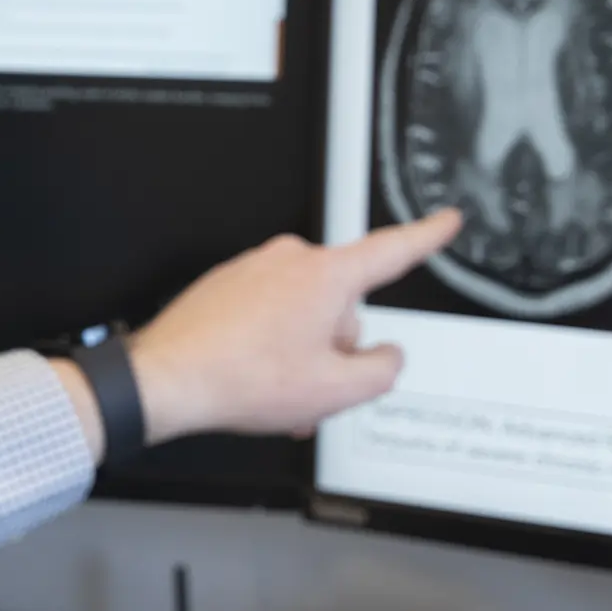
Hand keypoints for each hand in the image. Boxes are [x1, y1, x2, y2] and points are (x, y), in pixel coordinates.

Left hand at [117, 209, 461, 447]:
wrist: (167, 379)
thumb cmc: (238, 377)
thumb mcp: (336, 390)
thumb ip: (383, 369)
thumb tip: (386, 355)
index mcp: (325, 276)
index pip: (392, 250)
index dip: (427, 236)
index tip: (444, 220)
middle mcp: (288, 262)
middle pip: (341, 306)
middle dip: (334, 347)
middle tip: (310, 384)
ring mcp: (253, 270)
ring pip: (302, 315)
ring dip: (300, 354)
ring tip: (275, 390)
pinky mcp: (226, 286)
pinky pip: (267, 315)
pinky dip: (269, 348)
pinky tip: (255, 380)